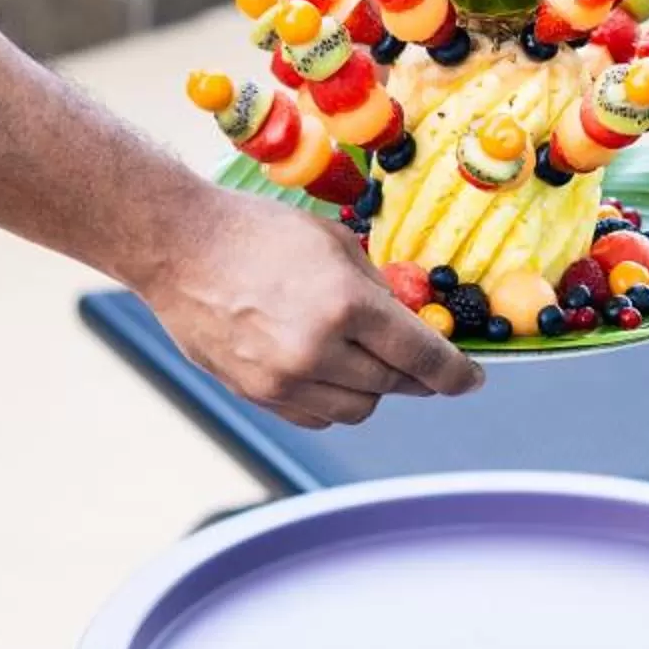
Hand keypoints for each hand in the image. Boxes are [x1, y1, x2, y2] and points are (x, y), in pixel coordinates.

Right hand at [138, 189, 482, 427]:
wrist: (178, 248)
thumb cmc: (255, 232)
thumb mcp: (332, 242)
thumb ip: (377, 286)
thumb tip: (413, 320)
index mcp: (344, 304)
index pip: (421, 356)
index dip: (455, 374)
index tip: (471, 379)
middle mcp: (317, 350)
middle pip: (394, 385)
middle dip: (416, 376)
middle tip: (422, 364)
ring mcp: (284, 380)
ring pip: (358, 408)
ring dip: (374, 388)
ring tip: (364, 358)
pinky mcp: (258, 395)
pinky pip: (318, 416)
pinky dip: (334, 400)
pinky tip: (329, 372)